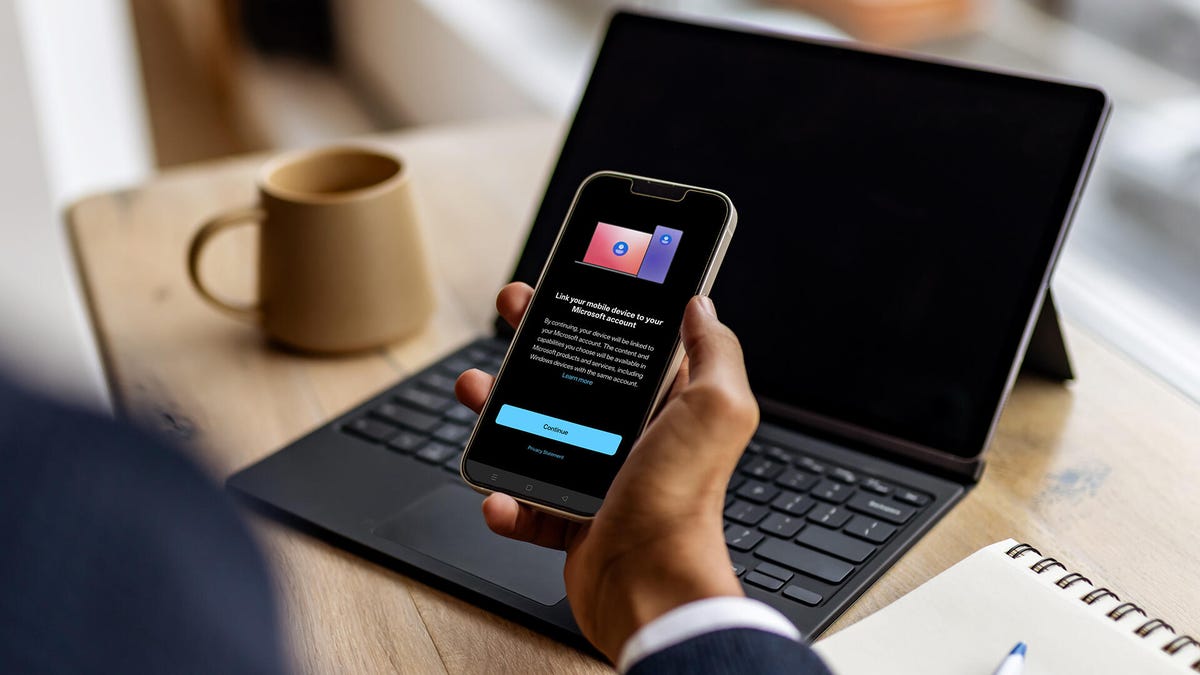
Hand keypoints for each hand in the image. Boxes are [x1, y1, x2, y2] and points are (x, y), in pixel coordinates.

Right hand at [456, 282, 758, 660]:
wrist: (650, 585)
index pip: (625, 342)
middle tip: (510, 315)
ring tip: (476, 393)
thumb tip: (701, 304)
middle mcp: (632, 437)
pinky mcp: (570, 519)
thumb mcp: (717, 407)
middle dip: (534, 344)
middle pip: (570, 377)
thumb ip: (715, 350)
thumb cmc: (682, 497)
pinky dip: (506, 499)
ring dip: (498, 411)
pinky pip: (526, 501)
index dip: (592, 308)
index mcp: (666, 405)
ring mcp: (598, 477)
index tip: (561, 284)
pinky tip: (500, 496)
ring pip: (536, 432)